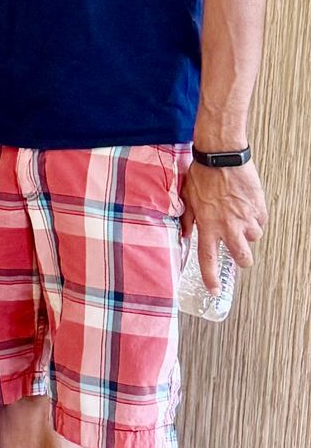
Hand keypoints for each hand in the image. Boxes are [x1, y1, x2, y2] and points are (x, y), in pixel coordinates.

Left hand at [181, 158, 265, 294]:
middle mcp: (229, 226)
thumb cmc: (202, 175)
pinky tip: (245, 207)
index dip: (210, 278)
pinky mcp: (259, 208)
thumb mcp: (186, 199)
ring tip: (237, 218)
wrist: (222, 157)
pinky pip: (260, 221)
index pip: (208, 259)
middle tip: (238, 253)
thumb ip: (188, 220)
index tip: (214, 291)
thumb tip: (186, 235)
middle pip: (242, 257)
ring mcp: (246, 218)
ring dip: (248, 233)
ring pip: (254, 238)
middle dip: (241, 260)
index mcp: (207, 226)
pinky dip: (255, 218)